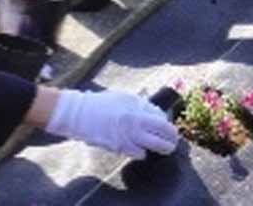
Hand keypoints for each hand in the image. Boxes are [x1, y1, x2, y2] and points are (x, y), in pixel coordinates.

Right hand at [46, 90, 178, 159]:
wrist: (78, 114)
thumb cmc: (101, 103)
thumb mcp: (124, 98)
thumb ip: (141, 105)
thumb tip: (156, 115)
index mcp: (136, 106)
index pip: (161, 119)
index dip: (168, 125)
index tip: (169, 129)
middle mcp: (134, 121)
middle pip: (163, 134)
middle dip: (171, 140)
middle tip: (173, 142)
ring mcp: (127, 135)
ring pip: (153, 147)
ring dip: (159, 148)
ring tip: (163, 148)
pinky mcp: (118, 147)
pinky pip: (138, 153)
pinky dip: (141, 152)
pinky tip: (139, 148)